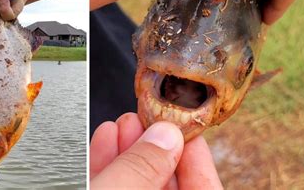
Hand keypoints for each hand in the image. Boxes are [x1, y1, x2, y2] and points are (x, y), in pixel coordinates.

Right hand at [90, 113, 221, 188]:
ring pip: (137, 181)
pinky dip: (108, 162)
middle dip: (156, 146)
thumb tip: (165, 136)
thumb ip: (142, 167)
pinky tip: (106, 138)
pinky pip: (110, 185)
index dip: (196, 157)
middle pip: (165, 181)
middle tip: (151, 120)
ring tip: (126, 123)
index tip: (185, 130)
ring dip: (131, 149)